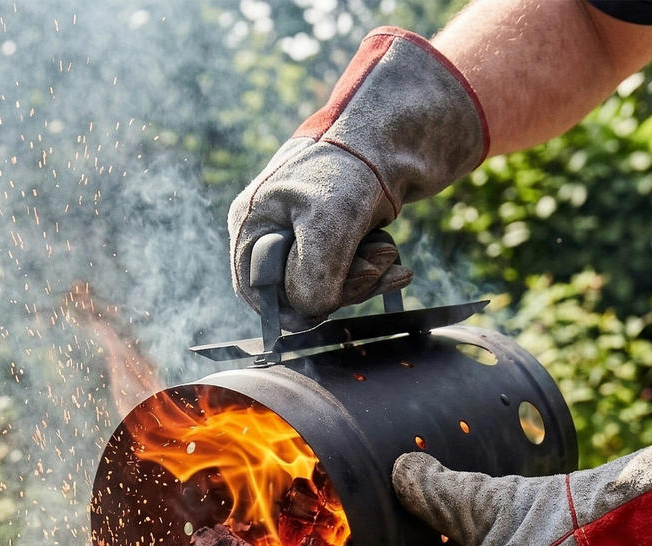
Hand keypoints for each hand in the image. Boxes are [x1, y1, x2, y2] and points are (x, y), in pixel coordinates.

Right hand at [227, 26, 486, 328]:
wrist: (399, 129)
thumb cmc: (353, 167)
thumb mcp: (328, 221)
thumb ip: (311, 274)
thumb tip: (311, 310)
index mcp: (252, 224)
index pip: (258, 292)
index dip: (294, 304)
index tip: (330, 298)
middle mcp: (272, 232)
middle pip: (297, 294)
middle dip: (342, 287)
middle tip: (376, 264)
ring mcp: (304, 235)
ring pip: (329, 289)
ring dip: (364, 278)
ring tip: (389, 250)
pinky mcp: (335, 238)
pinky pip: (350, 277)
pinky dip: (375, 273)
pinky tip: (397, 262)